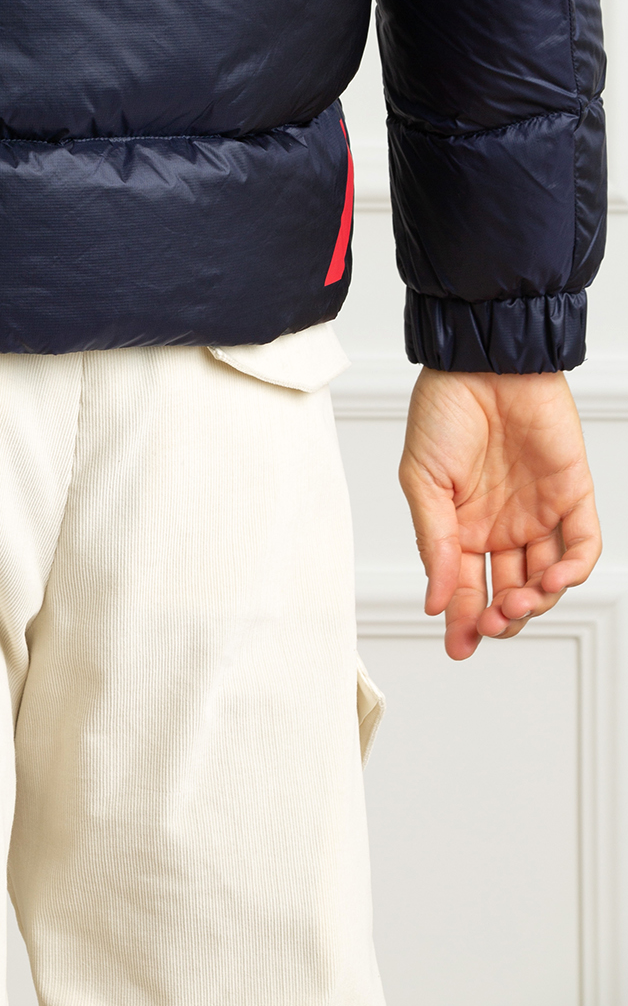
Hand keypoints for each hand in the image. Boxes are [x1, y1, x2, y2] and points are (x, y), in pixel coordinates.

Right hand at [399, 367, 601, 659]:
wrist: (482, 359)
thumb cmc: (444, 408)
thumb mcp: (421, 480)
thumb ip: (432, 541)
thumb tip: (435, 599)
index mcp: (461, 524)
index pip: (465, 586)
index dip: (462, 620)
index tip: (459, 646)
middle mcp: (502, 525)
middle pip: (508, 593)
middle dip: (499, 618)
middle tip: (487, 624)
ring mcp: (539, 512)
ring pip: (546, 579)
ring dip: (533, 602)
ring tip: (514, 602)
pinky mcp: (573, 495)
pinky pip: (583, 547)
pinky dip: (572, 571)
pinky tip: (550, 579)